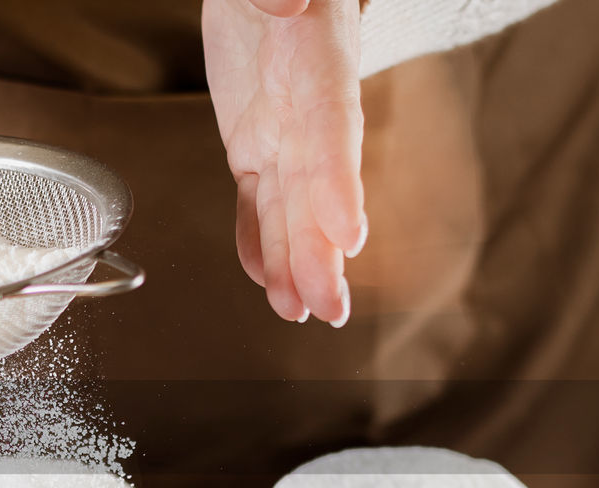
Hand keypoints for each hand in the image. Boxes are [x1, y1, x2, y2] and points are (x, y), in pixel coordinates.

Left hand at [203, 0, 366, 325]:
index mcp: (319, 64)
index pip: (332, 132)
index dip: (339, 185)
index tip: (346, 233)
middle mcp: (306, 109)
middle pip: (316, 189)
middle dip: (321, 251)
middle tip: (327, 306)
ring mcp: (280, 131)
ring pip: (288, 208)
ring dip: (292, 263)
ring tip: (299, 312)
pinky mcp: (252, 142)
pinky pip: (256, 200)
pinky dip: (258, 241)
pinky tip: (263, 279)